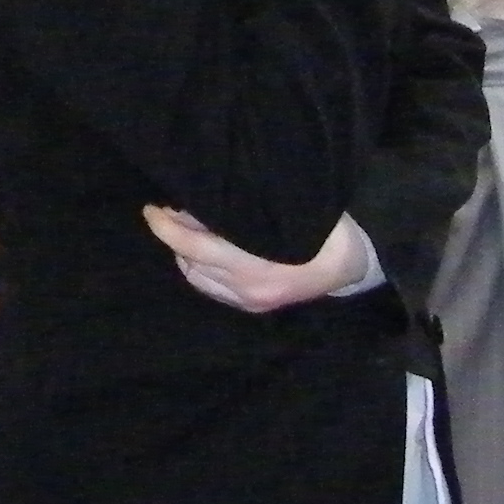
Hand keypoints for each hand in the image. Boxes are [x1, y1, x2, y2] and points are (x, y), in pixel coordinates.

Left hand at [144, 203, 371, 311]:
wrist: (352, 263)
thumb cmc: (321, 226)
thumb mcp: (285, 208)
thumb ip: (242, 207)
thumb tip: (200, 196)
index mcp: (256, 264)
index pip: (194, 246)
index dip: (167, 227)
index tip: (151, 209)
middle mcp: (248, 288)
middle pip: (190, 262)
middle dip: (174, 236)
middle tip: (168, 210)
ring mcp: (250, 302)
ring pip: (196, 278)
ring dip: (185, 253)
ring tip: (186, 227)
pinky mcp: (253, 307)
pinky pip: (211, 289)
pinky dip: (199, 268)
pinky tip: (203, 250)